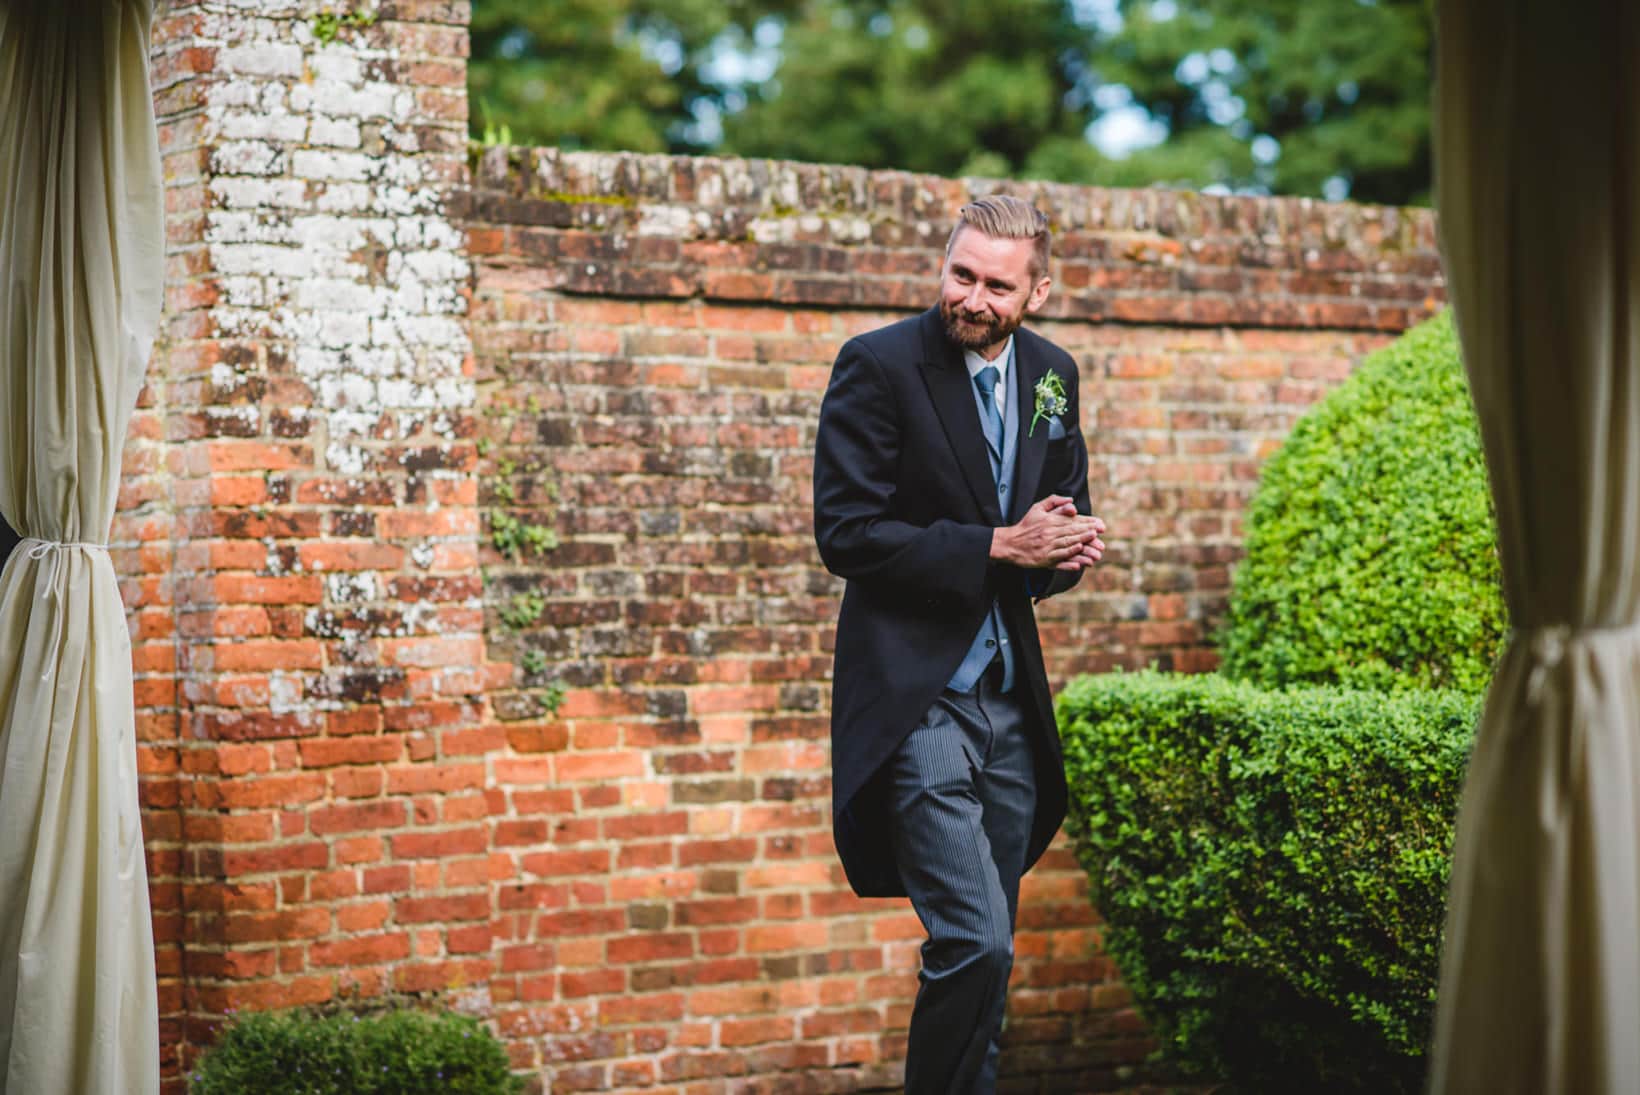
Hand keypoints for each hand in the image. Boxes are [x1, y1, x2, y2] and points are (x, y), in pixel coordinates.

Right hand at [990, 495, 1105, 569]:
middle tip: (1099, 531)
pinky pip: (1059, 557)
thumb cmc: (1025, 525)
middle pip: (1071, 531)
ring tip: (1093, 539)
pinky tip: (1077, 551)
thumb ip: (1054, 501)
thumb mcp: (1037, 508)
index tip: (1099, 524)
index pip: (1071, 521)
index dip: (1086, 522)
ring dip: (1081, 541)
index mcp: (1049, 521)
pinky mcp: (1044, 559)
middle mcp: (1049, 533)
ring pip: (1067, 543)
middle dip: (1087, 531)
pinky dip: (1069, 555)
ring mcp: (1047, 547)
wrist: (1009, 543)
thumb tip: (1071, 500)